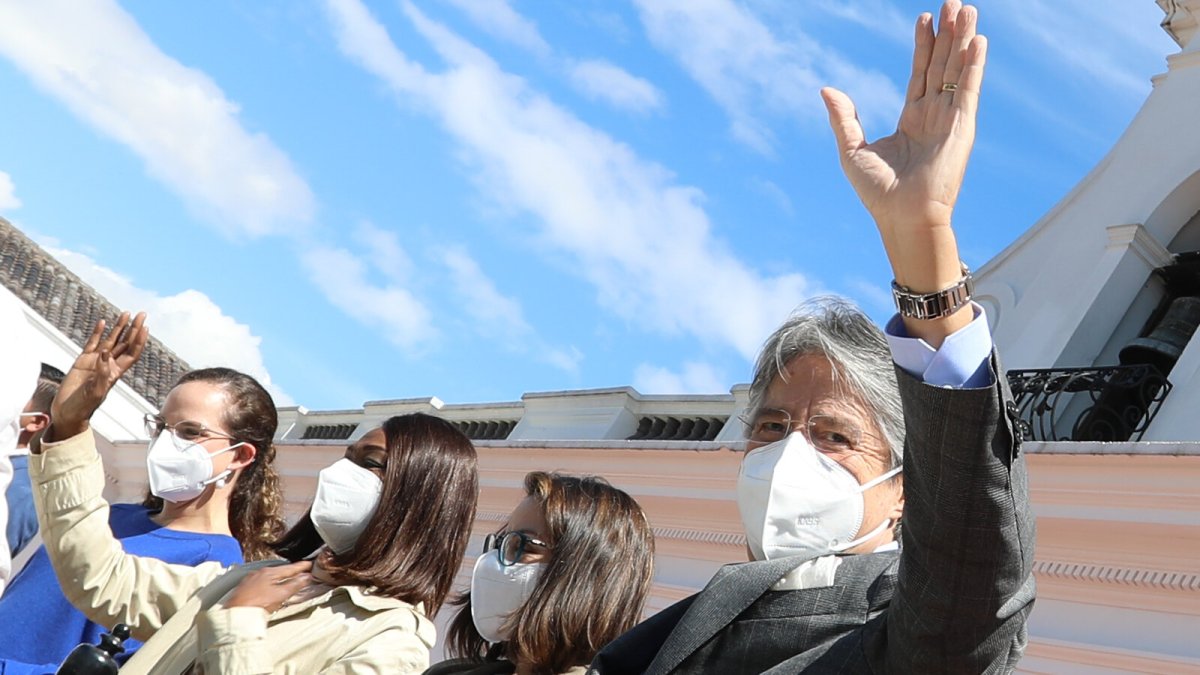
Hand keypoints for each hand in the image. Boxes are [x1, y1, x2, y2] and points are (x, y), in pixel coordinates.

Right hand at [44, 312, 148, 442]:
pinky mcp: (82, 360)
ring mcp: (95, 361)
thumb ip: (102, 374)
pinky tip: (103, 322)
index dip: (139, 341)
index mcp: (115, 373)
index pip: (132, 353)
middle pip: (125, 343)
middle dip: (133, 329)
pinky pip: (91, 343)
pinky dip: (97, 332)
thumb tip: (105, 354)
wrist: (67, 411)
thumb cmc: (83, 407)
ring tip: (125, 314)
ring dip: (118, 327)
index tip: (145, 328)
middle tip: (141, 314)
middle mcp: (108, 364)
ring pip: (110, 340)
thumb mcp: (96, 392)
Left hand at [225, 561, 314, 612]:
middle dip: (290, 571)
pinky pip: (261, 581)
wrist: (236, 615)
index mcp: (269, 572)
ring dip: (279, 577)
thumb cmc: (258, 604)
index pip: (290, 568)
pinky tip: (270, 588)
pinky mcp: (244, 587)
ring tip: (287, 579)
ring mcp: (250, 579)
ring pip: (269, 575)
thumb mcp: (281, 595)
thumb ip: (295, 585)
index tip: (310, 564)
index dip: (301, 566)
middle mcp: (259, 572)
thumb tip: (306, 577)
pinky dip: (269, 582)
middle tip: (301, 571)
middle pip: (279, 570)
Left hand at [821, 0, 983, 342]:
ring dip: (963, 40)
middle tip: (954, 2)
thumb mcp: (852, 150)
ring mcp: (950, 121)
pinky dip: (974, 66)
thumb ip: (843, 118)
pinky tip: (978, 42)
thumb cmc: (878, 193)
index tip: (925, 18)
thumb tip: (826, 89)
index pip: (919, 74)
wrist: (901, 217)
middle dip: (948, 34)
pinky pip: (969, 91)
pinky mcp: (962, 129)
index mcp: (912, 121)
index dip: (922, 46)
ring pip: (957, 71)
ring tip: (967, 10)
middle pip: (942, 65)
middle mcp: (934, 117)